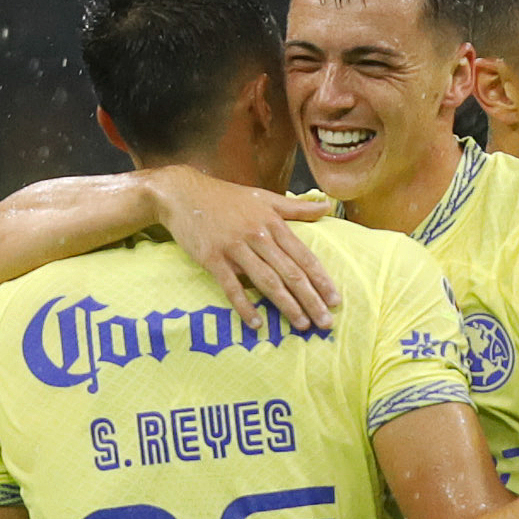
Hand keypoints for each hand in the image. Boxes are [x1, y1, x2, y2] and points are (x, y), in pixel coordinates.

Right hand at [144, 167, 340, 333]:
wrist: (183, 193)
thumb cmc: (226, 197)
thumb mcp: (265, 197)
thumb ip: (297, 207)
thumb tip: (327, 205)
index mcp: (273, 223)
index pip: (304, 256)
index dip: (321, 280)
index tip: (335, 300)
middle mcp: (258, 236)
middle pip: (290, 273)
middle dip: (311, 299)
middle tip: (325, 322)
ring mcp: (235, 248)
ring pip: (266, 281)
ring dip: (286, 306)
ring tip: (302, 325)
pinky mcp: (212, 258)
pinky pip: (231, 286)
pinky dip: (244, 305)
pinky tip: (257, 323)